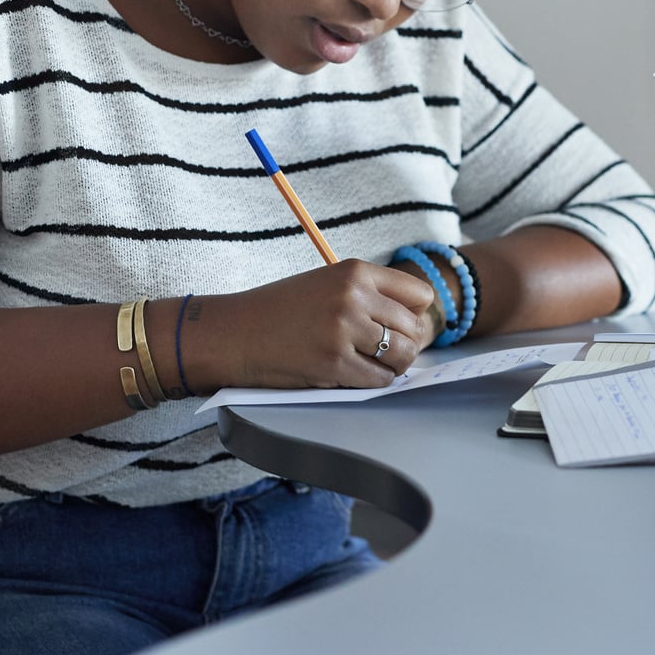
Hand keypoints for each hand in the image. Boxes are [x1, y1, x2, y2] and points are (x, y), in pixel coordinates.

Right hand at [187, 261, 438, 390]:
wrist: (235, 333)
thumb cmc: (280, 311)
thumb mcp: (327, 284)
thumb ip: (367, 295)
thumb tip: (414, 323)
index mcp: (356, 271)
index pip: (419, 294)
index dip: (415, 315)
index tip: (402, 327)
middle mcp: (354, 296)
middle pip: (415, 327)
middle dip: (406, 345)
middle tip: (389, 354)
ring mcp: (344, 330)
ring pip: (402, 355)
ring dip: (395, 367)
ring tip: (376, 366)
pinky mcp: (334, 363)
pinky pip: (379, 380)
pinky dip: (374, 383)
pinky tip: (356, 377)